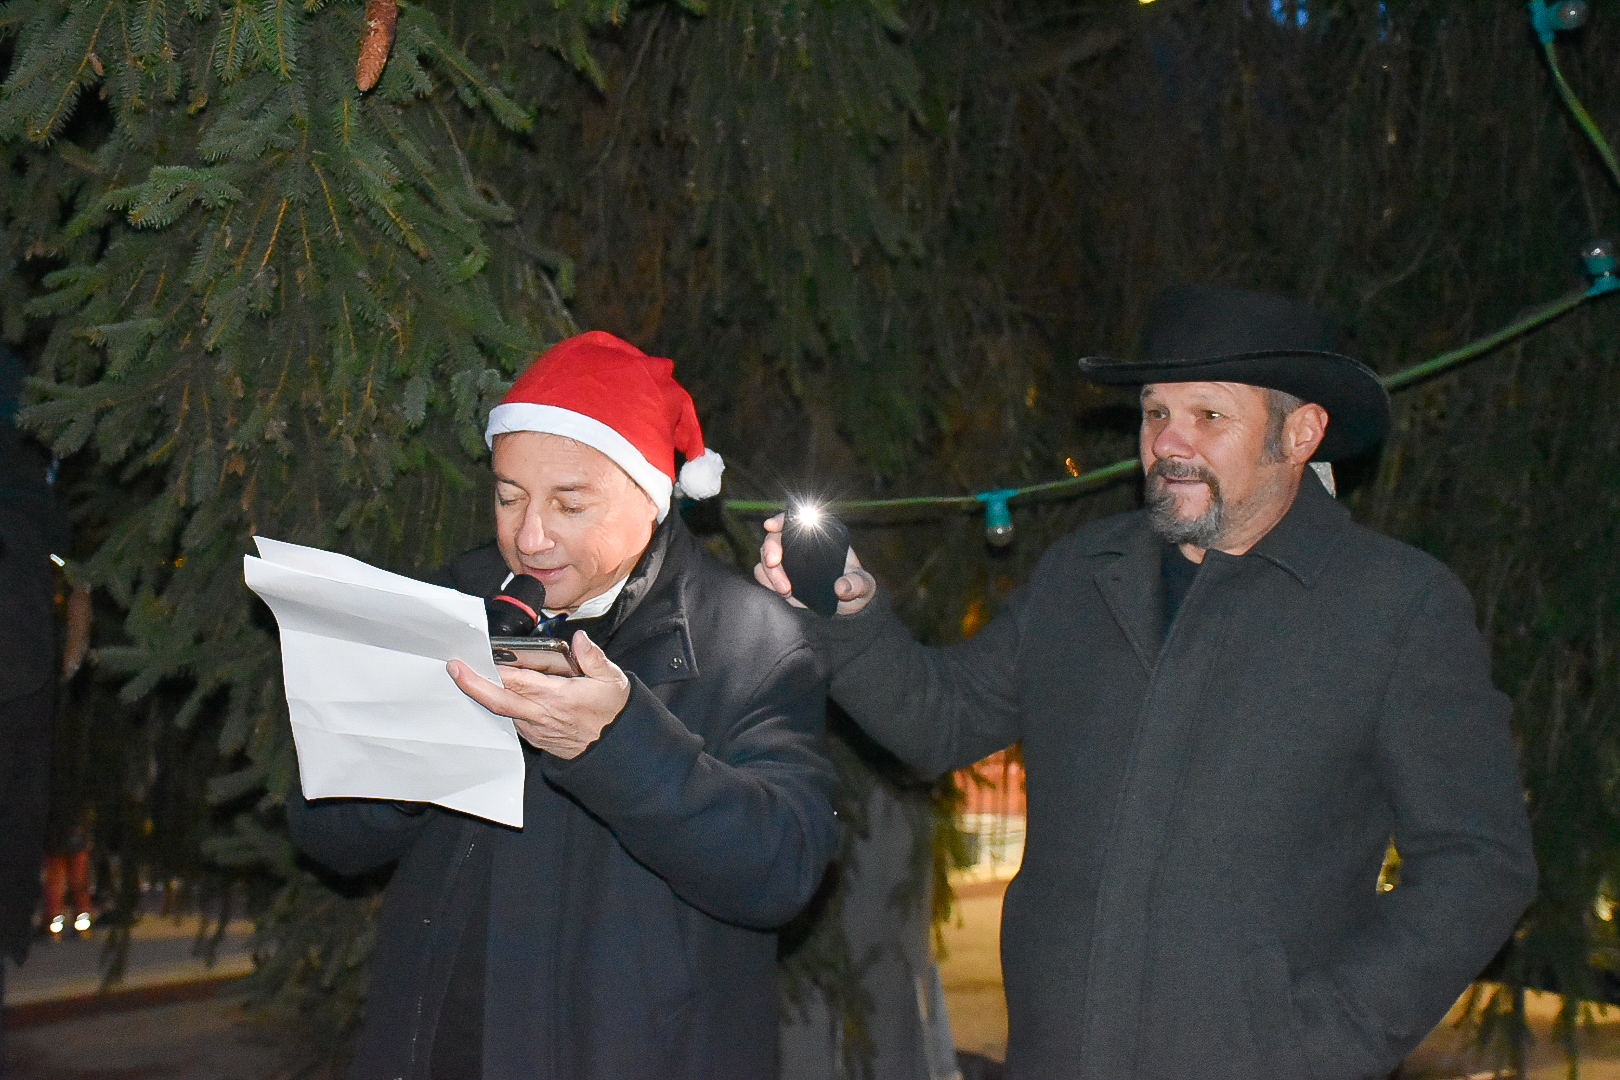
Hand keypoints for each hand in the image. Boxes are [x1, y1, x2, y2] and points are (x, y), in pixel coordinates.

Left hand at [448, 630, 630, 758]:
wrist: (616, 749)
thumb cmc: (613, 713)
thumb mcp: (613, 681)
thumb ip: (593, 657)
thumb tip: (579, 639)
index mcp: (559, 698)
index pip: (517, 683)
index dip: (493, 671)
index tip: (474, 659)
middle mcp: (542, 716)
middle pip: (499, 700)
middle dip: (473, 684)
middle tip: (454, 668)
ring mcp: (536, 730)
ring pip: (502, 711)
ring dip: (484, 694)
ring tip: (469, 675)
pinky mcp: (536, 737)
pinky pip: (512, 719)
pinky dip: (500, 705)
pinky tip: (494, 692)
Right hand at [753, 513, 875, 614]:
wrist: (845, 606)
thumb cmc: (854, 587)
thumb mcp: (862, 585)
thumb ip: (856, 584)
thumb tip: (841, 587)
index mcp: (820, 535)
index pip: (797, 520)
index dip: (782, 520)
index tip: (771, 526)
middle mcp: (799, 544)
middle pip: (775, 538)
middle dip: (770, 548)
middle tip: (774, 563)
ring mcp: (787, 561)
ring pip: (765, 557)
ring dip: (770, 572)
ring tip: (787, 590)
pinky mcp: (778, 577)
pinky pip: (762, 574)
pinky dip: (767, 582)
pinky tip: (783, 592)